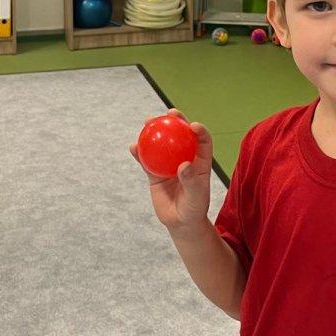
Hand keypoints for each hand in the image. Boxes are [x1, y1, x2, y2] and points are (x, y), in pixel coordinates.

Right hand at [129, 108, 211, 233]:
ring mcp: (169, 164)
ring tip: (147, 122)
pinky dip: (140, 152)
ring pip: (161, 144)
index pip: (202, 140)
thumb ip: (191, 181)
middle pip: (181, 135)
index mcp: (200, 161)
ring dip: (154, 131)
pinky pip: (147, 159)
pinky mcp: (155, 172)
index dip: (199, 130)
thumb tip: (184, 165)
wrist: (179, 222)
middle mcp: (185, 158)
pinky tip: (133, 146)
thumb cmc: (193, 209)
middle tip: (170, 113)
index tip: (192, 125)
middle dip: (176, 121)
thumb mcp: (196, 197)